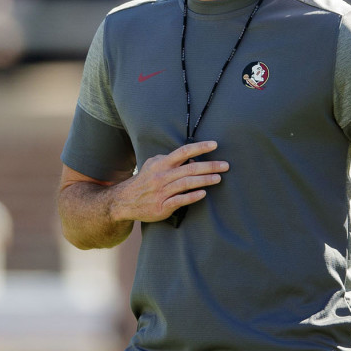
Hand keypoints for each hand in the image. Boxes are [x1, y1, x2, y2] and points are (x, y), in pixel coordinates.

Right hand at [110, 141, 227, 222]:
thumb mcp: (153, 166)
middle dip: (210, 166)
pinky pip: (180, 200)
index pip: (183, 152)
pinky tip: (203, 193)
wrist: (125, 201)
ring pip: (187, 184)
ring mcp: (162, 191)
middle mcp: (162, 176)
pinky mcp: (163, 206)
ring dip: (205, 180)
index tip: (214, 145)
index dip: (200, 147)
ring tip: (219, 178)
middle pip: (189, 168)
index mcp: (161, 164)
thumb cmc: (144, 182)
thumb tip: (190, 158)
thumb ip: (169, 160)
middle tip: (225, 165)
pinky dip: (193, 196)